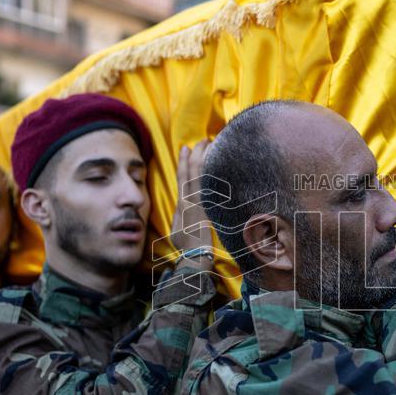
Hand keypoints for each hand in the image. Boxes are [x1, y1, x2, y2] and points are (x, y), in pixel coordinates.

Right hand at [171, 141, 212, 268]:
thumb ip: (180, 214)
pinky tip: (218, 161)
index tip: (185, 148)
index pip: (182, 176)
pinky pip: (213, 184)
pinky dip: (214, 170)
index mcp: (181, 203)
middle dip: (197, 153)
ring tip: (211, 144)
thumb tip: (182, 207)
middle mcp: (190, 199)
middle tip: (203, 140)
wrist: (194, 255)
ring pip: (202, 174)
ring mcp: (201, 202)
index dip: (183, 161)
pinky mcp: (211, 206)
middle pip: (192, 170)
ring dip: (206, 157)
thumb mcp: (177, 227)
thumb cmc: (185, 245)